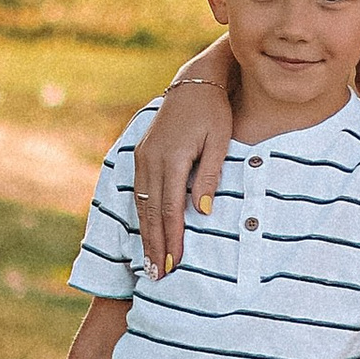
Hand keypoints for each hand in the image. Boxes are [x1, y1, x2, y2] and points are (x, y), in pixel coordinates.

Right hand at [134, 63, 233, 276]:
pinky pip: (140, 191)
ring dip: (145, 234)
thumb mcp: (219, 141)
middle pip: (151, 212)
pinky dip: (143, 215)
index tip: (172, 264)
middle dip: (153, 245)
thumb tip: (201, 212)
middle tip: (155, 276)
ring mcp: (143, 156)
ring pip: (142, 204)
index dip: (170, 238)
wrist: (193, 83)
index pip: (170, 208)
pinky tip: (146, 231)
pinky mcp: (141, 154)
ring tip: (148, 262)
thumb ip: (208, 176)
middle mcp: (151, 159)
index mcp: (171, 158)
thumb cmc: (214, 112)